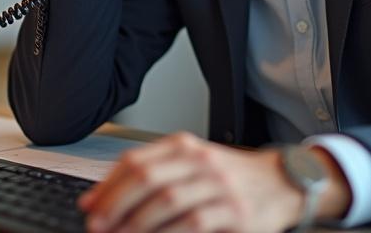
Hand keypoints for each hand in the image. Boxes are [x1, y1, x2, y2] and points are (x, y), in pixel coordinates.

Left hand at [77, 132, 304, 232]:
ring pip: (167, 200)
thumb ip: (156, 174)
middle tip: (97, 224)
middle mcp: (200, 161)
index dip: (108, 185)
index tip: (88, 206)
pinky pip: (194, 222)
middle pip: (147, 178)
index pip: (136, 160)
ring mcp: (219, 185)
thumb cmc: (231, 177)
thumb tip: (104, 197)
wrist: (281, 183)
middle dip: (115, 204)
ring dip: (136, 222)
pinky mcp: (235, 212)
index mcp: (184, 146)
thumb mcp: (194, 164)